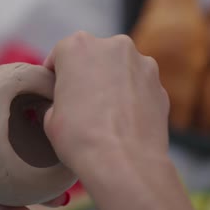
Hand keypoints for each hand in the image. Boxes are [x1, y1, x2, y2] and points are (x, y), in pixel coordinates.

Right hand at [42, 32, 191, 209]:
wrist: (125, 164)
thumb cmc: (80, 138)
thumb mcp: (49, 117)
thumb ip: (56, 98)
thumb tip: (63, 104)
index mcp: (77, 45)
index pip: (60, 54)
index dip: (55, 75)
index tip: (55, 92)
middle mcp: (112, 46)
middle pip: (92, 55)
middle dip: (86, 74)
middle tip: (79, 102)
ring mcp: (141, 63)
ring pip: (118, 69)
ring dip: (110, 83)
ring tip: (103, 114)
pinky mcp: (159, 85)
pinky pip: (137, 86)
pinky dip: (130, 97)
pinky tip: (121, 121)